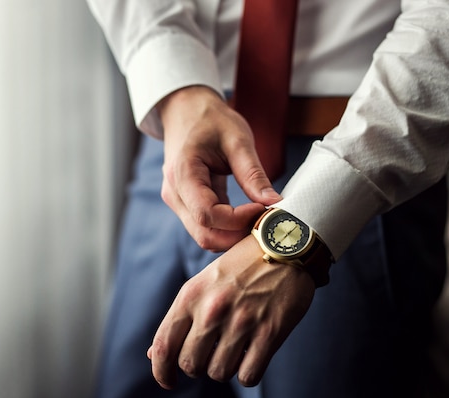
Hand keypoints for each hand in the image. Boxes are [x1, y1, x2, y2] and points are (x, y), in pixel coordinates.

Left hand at [147, 235, 314, 387]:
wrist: (287, 244)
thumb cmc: (243, 264)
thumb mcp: (205, 282)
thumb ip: (181, 317)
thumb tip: (155, 356)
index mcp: (191, 295)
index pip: (164, 345)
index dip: (161, 372)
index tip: (168, 381)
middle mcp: (212, 310)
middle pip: (190, 365)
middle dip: (198, 367)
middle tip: (212, 354)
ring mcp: (242, 322)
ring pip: (219, 373)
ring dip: (225, 368)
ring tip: (235, 351)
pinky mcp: (269, 332)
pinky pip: (248, 375)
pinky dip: (249, 373)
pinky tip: (253, 357)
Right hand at [159, 86, 281, 251]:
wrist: (186, 110)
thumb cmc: (211, 120)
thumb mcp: (238, 140)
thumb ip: (253, 174)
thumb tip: (274, 203)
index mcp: (183, 174)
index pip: (208, 214)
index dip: (238, 219)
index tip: (262, 209)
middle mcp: (175, 193)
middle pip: (205, 234)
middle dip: (237, 234)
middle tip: (265, 220)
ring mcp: (178, 201)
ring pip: (205, 236)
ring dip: (233, 235)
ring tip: (258, 217)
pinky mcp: (186, 205)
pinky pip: (207, 227)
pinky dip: (228, 229)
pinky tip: (247, 215)